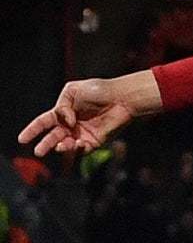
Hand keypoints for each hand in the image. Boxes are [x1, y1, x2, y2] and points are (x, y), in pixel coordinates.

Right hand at [18, 71, 161, 156]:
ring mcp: (83, 134)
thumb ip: (62, 106)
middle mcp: (72, 125)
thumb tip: (65, 121)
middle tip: (38, 152)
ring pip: (66, 145)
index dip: (32, 130)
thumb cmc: (99, 90)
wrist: (121, 97)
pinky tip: (77, 143)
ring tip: (60, 146)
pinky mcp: (95, 141)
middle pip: (53, 137)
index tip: (22, 139)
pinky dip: (77, 148)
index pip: (44, 122)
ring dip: (61, 147)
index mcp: (64, 112)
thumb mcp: (72, 90)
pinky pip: (83, 149)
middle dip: (45, 145)